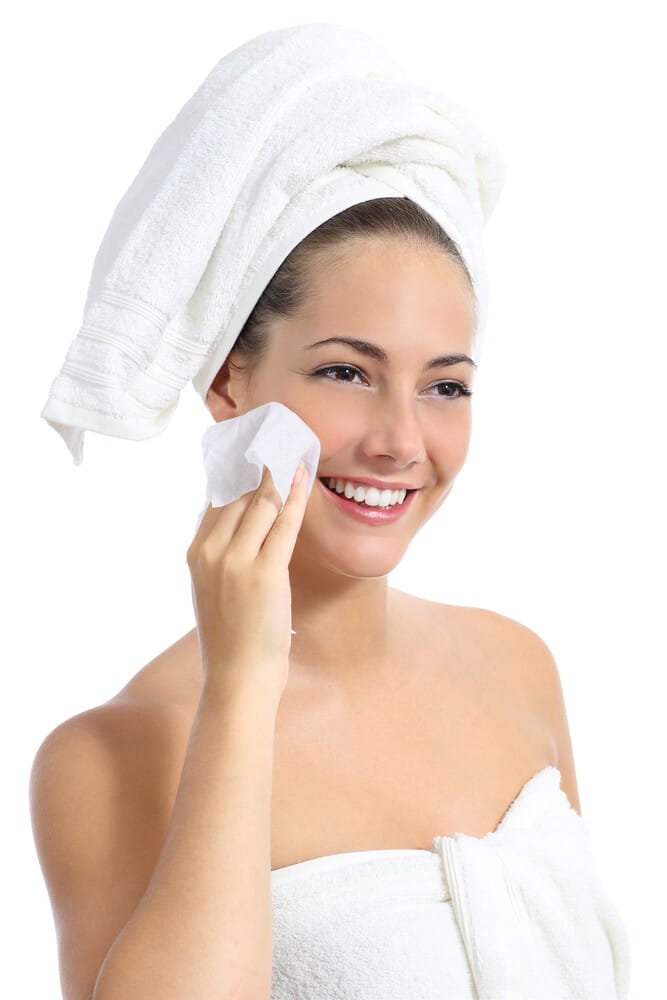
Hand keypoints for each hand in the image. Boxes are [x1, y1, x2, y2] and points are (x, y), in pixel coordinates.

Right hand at [186, 462, 307, 696]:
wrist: (238, 677)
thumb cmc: (232, 636)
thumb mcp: (213, 588)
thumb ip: (222, 553)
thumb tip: (243, 519)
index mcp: (195, 552)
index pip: (217, 498)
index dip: (238, 470)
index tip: (255, 448)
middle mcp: (210, 551)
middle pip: (238, 494)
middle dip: (260, 465)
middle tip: (280, 439)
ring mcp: (236, 561)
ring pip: (260, 502)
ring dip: (280, 473)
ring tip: (294, 451)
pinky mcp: (264, 573)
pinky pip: (283, 523)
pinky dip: (295, 495)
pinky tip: (303, 476)